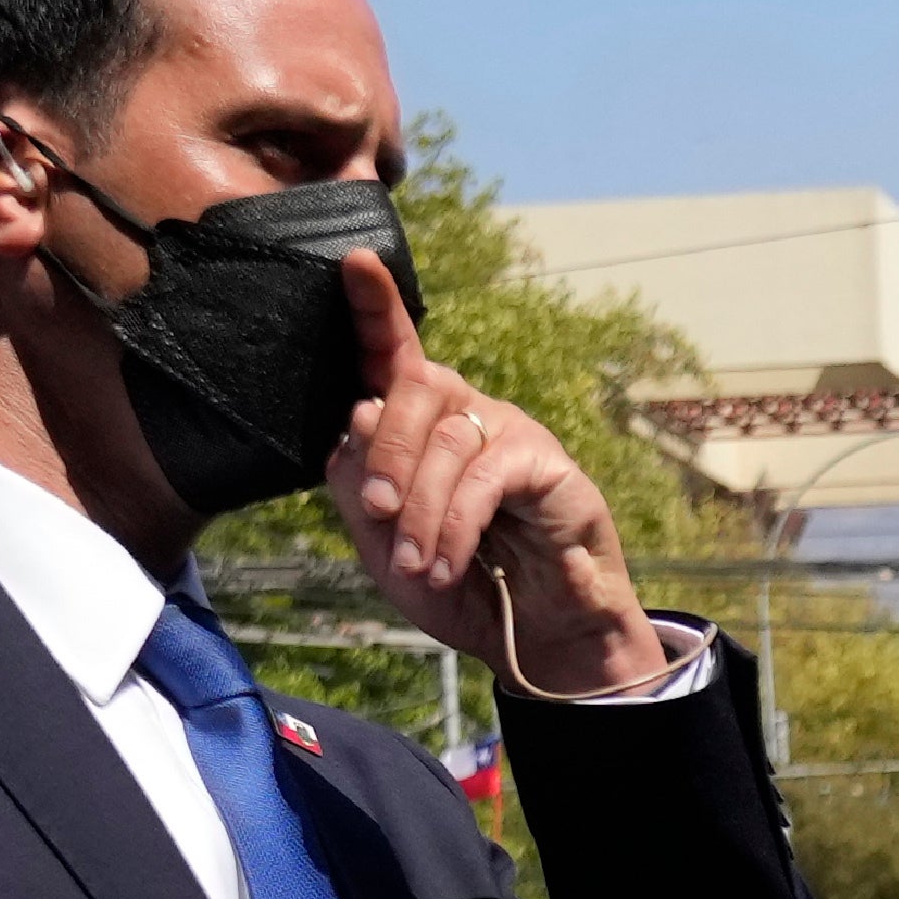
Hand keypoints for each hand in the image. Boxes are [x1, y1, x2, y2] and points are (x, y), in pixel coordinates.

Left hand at [320, 254, 670, 698]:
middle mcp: (464, 414)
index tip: (353, 262)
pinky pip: (486, 476)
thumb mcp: (384, 546)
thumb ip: (358, 487)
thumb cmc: (460, 584)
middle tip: (375, 511)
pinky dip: (456, 523)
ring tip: (418, 564)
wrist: (535, 636)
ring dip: (420, 508)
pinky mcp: (546, 462)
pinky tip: (447, 561)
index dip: (375, 307)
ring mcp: (508, 431)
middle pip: (412, 386)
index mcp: (418, 427)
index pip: (392, 356)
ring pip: (446, 438)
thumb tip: (356, 416)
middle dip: (384, 449)